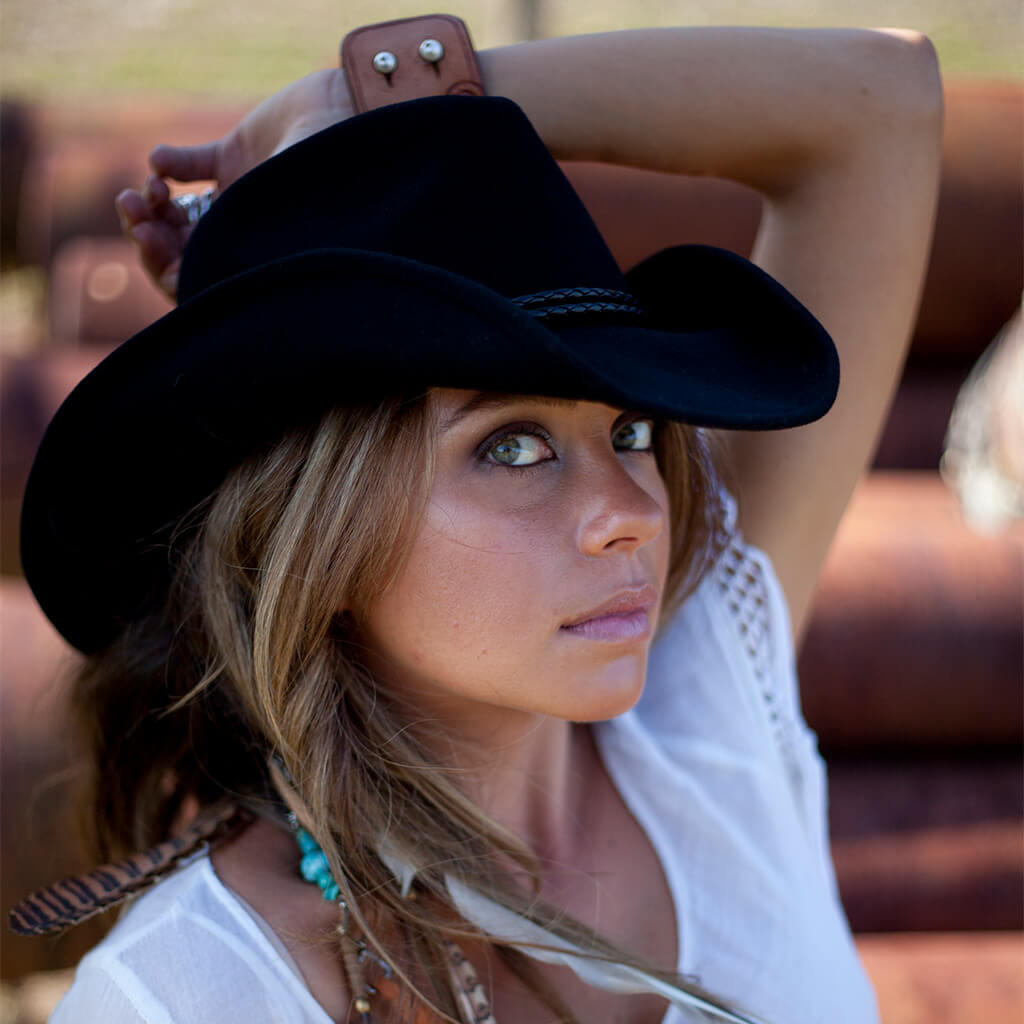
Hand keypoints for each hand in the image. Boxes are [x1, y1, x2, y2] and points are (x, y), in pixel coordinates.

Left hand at [115, 69, 351, 300]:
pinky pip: (192, 165)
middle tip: (129, 207)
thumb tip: (177, 282)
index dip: (162, 266)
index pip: (194, 281)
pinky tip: (164, 161)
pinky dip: (170, 163)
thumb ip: (233, 257)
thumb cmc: (325, 187)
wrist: (349, 121)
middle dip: (147, 232)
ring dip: (153, 202)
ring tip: (149, 185)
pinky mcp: (238, 156)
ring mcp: (236, 197)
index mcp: (252, 260)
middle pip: (179, 248)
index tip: (146, 238)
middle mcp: (241, 235)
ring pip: (178, 210)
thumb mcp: (280, 232)